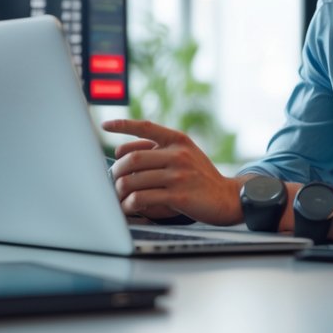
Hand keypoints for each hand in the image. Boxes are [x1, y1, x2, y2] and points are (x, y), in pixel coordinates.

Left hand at [101, 118, 240, 224]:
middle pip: (132, 159)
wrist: (228, 197)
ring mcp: (179, 175)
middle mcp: (178, 154)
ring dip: (120, 191)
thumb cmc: (200, 176)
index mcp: (178, 140)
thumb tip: (121, 153)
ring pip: (134, 180)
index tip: (105, 125)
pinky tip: (128, 207)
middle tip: (112, 179)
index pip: (146, 126)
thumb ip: (159, 150)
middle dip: (116, 171)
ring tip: (118, 196)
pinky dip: (130, 204)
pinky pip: (143, 198)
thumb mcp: (185, 154)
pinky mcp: (179, 196)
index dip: (123, 125)